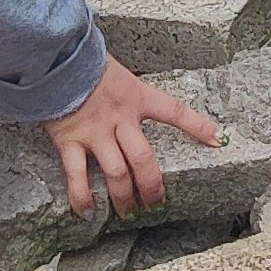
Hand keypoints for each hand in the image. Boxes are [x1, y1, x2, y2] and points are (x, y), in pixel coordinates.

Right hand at [45, 58, 222, 219]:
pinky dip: (82, 197)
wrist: (52, 57)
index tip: (217, 139)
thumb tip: (132, 97)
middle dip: (152, 186)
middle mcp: (119, 118)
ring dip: (124, 198)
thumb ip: (127, 90)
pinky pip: (77, 176)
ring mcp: (95, 132)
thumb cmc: (84, 62)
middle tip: (155, 202)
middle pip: (144, 159)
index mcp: (135, 96)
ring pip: (117, 173)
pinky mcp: (70, 141)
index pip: (174, 111)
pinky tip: (87, 211)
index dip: (198, 126)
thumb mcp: (116, 71)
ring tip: (127, 212)